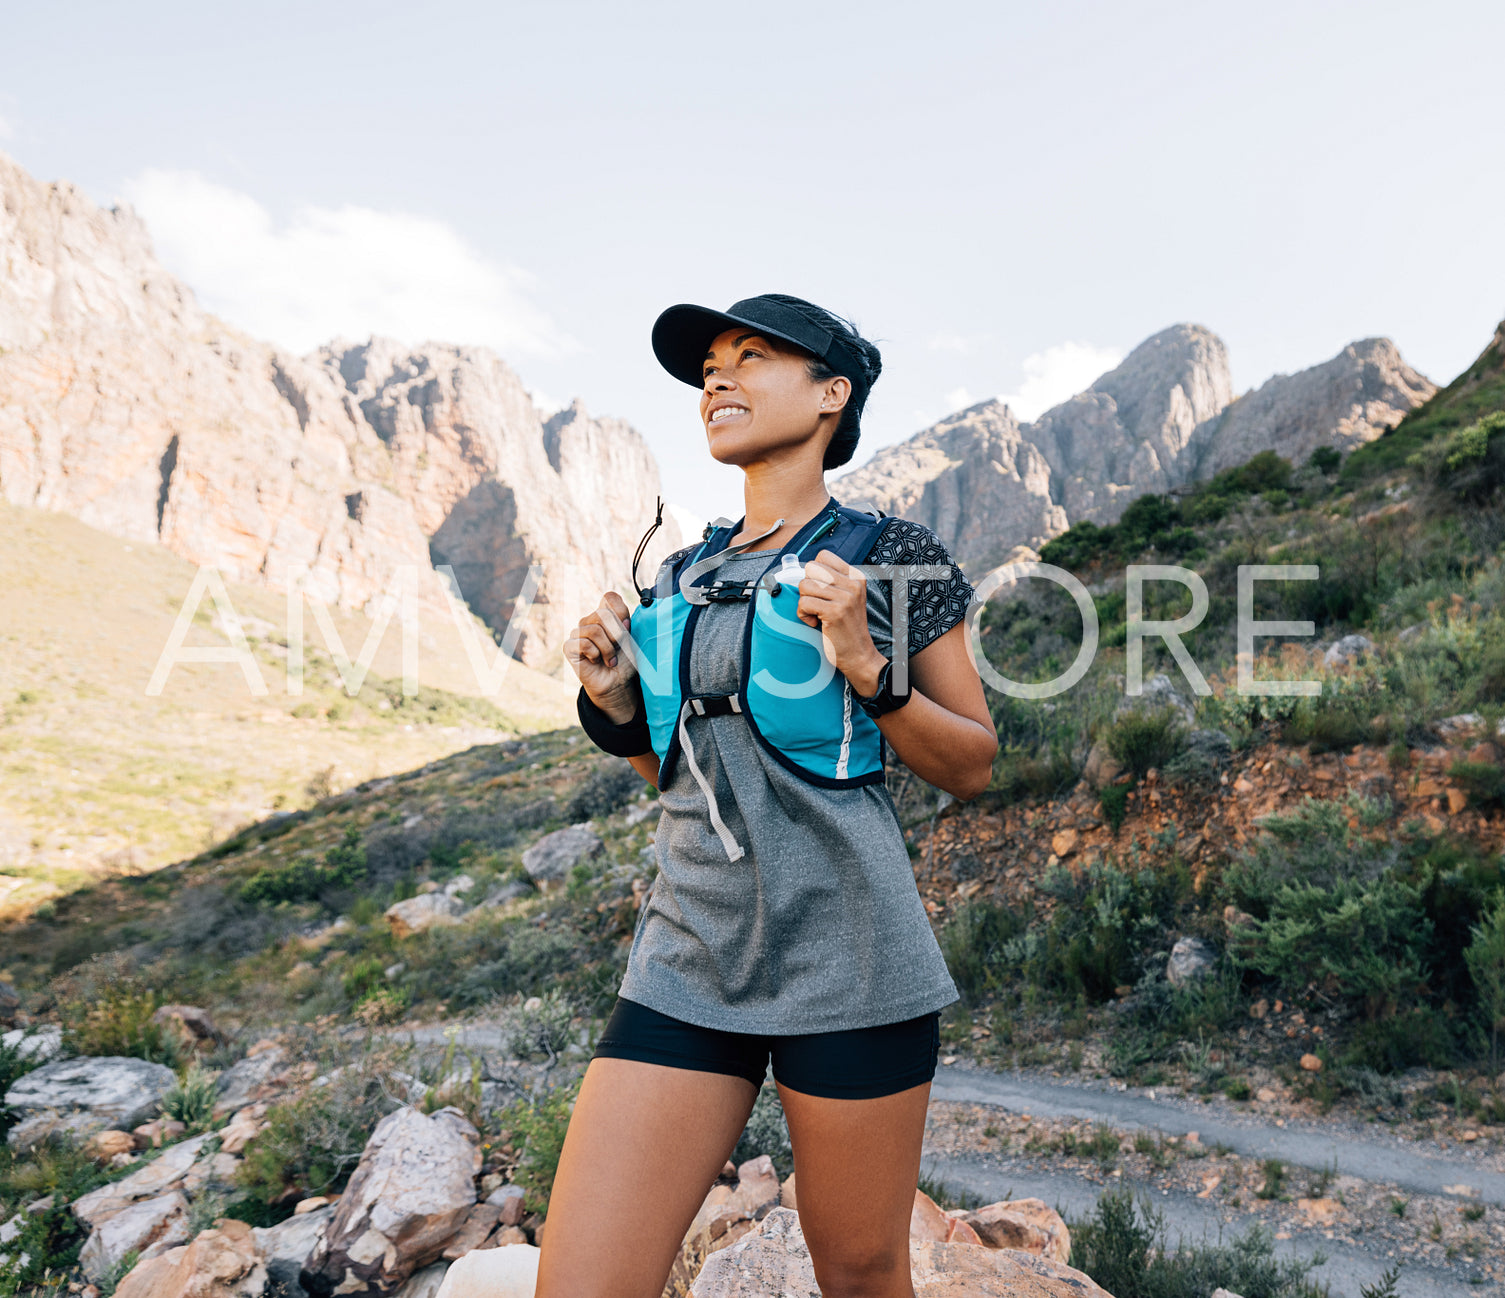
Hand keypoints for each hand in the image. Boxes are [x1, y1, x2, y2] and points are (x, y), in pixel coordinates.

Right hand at [564, 591, 640, 722]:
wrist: (617, 683)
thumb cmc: (624, 661)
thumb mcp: (631, 641)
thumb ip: (627, 626)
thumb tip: (623, 621)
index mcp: (606, 615)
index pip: (609, 597)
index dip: (620, 610)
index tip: (626, 627)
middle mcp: (590, 621)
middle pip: (603, 614)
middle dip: (616, 635)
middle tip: (618, 648)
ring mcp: (578, 633)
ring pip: (594, 630)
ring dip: (608, 649)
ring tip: (610, 659)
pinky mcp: (569, 647)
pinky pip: (584, 643)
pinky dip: (595, 654)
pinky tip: (596, 661)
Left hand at [796, 549, 886, 691]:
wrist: (859, 655)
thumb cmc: (846, 627)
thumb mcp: (846, 597)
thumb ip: (831, 581)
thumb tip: (804, 569)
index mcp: (856, 577)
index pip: (823, 556)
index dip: (814, 573)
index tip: (821, 591)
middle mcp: (853, 584)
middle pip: (811, 568)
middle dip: (808, 587)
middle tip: (818, 603)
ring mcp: (845, 597)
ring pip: (805, 585)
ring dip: (805, 602)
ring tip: (817, 614)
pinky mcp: (835, 612)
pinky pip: (804, 603)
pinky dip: (804, 615)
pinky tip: (816, 623)